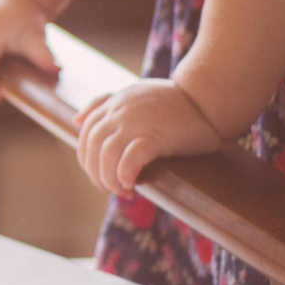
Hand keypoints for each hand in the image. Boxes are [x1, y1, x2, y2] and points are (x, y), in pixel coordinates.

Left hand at [76, 79, 226, 195]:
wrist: (209, 97)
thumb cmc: (175, 99)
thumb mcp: (134, 93)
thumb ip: (105, 103)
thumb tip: (75, 119)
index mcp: (114, 103)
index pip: (86, 133)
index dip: (87, 157)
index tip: (100, 174)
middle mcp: (120, 111)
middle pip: (91, 146)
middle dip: (95, 172)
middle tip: (110, 189)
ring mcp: (137, 123)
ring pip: (106, 154)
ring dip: (109, 178)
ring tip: (122, 192)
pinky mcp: (157, 136)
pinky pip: (131, 157)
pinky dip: (125, 173)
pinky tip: (131, 184)